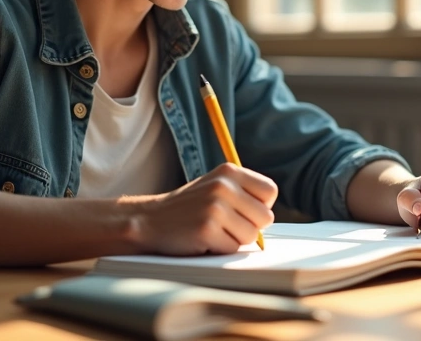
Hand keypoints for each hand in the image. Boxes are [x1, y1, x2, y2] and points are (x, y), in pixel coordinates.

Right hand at [122, 163, 276, 254]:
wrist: (150, 220)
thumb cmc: (189, 208)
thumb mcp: (216, 186)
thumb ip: (244, 194)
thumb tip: (270, 215)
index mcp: (229, 171)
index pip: (270, 191)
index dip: (260, 206)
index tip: (242, 210)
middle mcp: (223, 186)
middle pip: (265, 217)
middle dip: (249, 226)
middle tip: (224, 224)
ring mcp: (214, 207)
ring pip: (251, 236)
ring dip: (234, 240)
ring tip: (213, 231)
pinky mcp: (206, 230)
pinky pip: (232, 248)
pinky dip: (220, 249)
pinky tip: (203, 239)